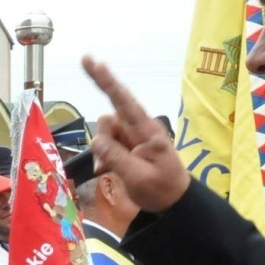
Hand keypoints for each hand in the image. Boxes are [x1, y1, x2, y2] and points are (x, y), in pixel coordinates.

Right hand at [81, 55, 191, 212]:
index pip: (123, 100)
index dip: (106, 80)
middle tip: (104, 165)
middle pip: (107, 119)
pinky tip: (106, 171)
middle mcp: (137, 128)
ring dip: (101, 151)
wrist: (174, 203)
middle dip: (101, 139)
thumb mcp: (138, 177)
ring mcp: (131, 137)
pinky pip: (105, 144)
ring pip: (104, 133)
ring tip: (108, 170)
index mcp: (146, 130)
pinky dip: (102, 157)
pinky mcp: (125, 147)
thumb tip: (97, 141)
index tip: (90, 61)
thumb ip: (116, 157)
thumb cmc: (161, 189)